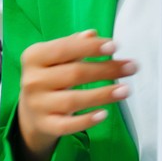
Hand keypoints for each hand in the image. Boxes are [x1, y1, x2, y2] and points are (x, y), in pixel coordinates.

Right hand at [14, 29, 135, 160]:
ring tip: (125, 90)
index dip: (90, 48)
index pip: (64, 49)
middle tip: (131, 67)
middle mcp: (32, 81)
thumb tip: (93, 35)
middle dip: (106, 70)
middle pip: (74, 74)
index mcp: (34, 57)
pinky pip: (67, 125)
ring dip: (103, 95)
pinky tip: (103, 114)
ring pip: (73, 100)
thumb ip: (73, 45)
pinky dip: (86, 120)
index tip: (115, 46)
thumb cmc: (50, 77)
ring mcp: (37, 105)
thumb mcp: (56, 57)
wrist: (30, 111)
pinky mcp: (45, 125)